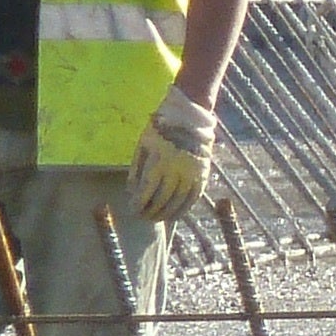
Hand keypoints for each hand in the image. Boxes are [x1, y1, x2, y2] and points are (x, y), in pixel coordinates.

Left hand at [128, 87, 219, 221]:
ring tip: (158, 218)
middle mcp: (176, 170)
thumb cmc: (160, 130)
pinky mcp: (203, 173)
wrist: (189, 117)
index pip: (147, 191)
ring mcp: (191, 173)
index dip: (139, 204)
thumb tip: (132, 192)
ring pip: (179, 201)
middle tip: (144, 217)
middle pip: (162, 199)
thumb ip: (137, 170)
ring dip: (167, 213)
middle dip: (151, 211)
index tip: (133, 210)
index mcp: (159, 162)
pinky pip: (194, 197)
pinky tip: (176, 214)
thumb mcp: (143, 146)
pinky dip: (185, 208)